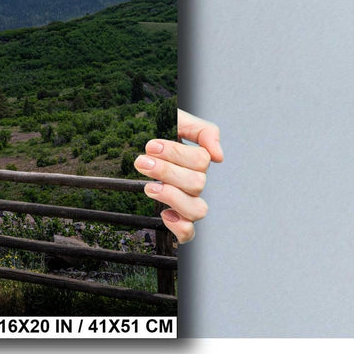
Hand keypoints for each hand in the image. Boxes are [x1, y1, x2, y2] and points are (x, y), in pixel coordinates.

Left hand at [135, 109, 222, 244]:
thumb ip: (202, 130)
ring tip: (148, 187)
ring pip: (198, 210)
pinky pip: (189, 234)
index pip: (201, 161)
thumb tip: (219, 156)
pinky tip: (164, 214)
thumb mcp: (177, 119)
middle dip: (166, 172)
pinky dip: (180, 227)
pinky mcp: (176, 220)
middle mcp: (195, 183)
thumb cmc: (159, 131)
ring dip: (172, 197)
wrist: (134, 139)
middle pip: (197, 184)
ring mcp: (187, 202)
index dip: (176, 153)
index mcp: (197, 161)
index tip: (151, 146)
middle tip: (142, 162)